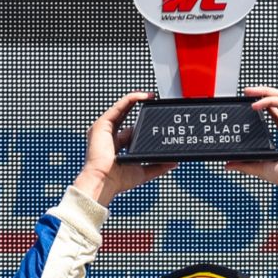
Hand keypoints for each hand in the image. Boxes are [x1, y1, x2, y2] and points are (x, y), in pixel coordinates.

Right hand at [74, 92, 175, 206]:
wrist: (104, 182)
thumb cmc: (117, 181)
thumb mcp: (143, 172)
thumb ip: (158, 167)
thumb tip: (174, 163)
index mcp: (117, 148)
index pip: (130, 132)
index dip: (143, 126)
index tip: (156, 124)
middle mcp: (109, 137)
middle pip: (126, 118)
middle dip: (141, 112)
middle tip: (155, 107)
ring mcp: (105, 130)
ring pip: (122, 109)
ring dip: (137, 100)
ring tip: (152, 97)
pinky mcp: (103, 124)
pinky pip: (119, 106)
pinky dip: (132, 98)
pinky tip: (144, 95)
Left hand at [225, 87, 277, 209]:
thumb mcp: (262, 168)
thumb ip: (246, 165)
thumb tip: (228, 165)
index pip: (276, 115)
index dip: (263, 107)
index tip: (248, 106)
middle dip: (262, 94)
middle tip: (246, 93)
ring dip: (264, 91)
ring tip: (248, 92)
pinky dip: (268, 100)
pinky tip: (255, 105)